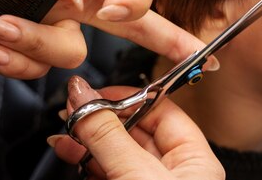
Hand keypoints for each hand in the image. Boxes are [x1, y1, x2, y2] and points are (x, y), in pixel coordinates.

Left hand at [0, 0, 209, 78]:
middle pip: (134, 18)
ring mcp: (53, 25)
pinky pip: (41, 69)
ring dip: (35, 41)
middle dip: (168, 36)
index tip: (110, 11)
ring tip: (0, 24)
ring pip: (73, 53)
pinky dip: (16, 58)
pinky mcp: (29, 51)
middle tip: (196, 55)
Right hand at [49, 76, 224, 179]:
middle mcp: (177, 174)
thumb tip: (82, 95)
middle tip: (74, 108)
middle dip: (101, 118)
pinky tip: (70, 152)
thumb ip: (107, 134)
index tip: (96, 90)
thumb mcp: (136, 174)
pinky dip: (86, 163)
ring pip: (117, 154)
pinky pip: (108, 173)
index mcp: (196, 161)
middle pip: (135, 131)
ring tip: (65, 130)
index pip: (162, 111)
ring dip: (88, 141)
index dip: (127, 96)